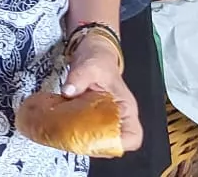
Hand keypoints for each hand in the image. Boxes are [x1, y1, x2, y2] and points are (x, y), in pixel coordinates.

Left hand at [62, 34, 143, 151]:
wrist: (92, 52)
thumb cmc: (98, 60)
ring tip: (68, 135)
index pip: (133, 136)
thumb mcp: (90, 65)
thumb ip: (79, 78)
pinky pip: (87, 131)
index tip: (102, 141)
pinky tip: (63, 128)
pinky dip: (76, 132)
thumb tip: (69, 90)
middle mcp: (117, 116)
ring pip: (99, 140)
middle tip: (78, 139)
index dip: (120, 144)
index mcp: (125, 107)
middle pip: (113, 144)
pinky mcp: (91, 117)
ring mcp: (104, 118)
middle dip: (95, 146)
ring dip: (84, 141)